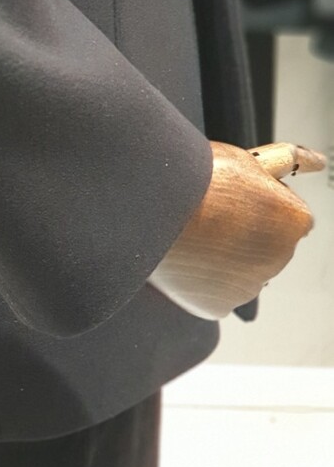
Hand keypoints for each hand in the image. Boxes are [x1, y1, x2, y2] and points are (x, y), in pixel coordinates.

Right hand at [147, 141, 322, 318]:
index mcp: (294, 222)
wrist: (150, 208)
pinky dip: (204, 282)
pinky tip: (188, 259)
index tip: (232, 197)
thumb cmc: (196, 180)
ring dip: (224, 258)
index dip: (257, 203)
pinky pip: (217, 294)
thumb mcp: (247, 159)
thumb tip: (319, 162)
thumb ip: (287, 162)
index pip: (286, 216)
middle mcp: (280, 258)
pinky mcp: (219, 306)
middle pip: (265, 245)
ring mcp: (249, 287)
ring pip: (241, 271)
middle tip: (209, 214)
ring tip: (193, 235)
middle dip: (244, 233)